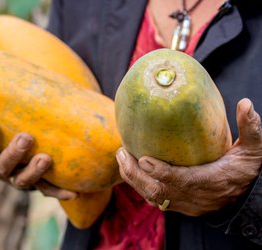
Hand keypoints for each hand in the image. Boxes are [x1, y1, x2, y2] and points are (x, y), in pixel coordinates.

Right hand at [0, 116, 76, 199]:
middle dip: (13, 155)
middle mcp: (2, 171)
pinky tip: (74, 190)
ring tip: (45, 158)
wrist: (20, 140)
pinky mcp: (42, 182)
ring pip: (25, 182)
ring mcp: (21, 178)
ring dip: (34, 173)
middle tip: (24, 137)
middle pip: (3, 169)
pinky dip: (60, 192)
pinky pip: (50, 190)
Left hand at [117, 98, 261, 215]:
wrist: (246, 199)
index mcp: (211, 182)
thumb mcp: (253, 151)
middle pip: (158, 191)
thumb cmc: (247, 171)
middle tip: (122, 152)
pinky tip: (130, 169)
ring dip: (133, 179)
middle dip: (136, 174)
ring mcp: (184, 203)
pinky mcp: (179, 205)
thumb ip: (251, 129)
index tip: (143, 159)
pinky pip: (154, 199)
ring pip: (152, 197)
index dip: (162, 173)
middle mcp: (194, 196)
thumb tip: (245, 102)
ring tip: (121, 157)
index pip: (182, 181)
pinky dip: (139, 185)